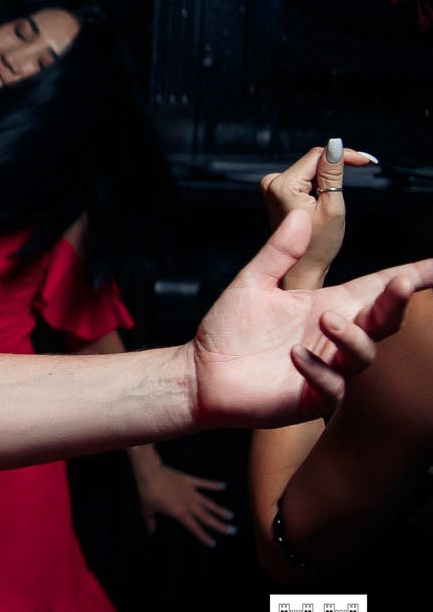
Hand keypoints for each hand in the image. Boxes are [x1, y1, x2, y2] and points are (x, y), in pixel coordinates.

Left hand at [133, 460, 233, 547]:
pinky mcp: (189, 481)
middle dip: (220, 525)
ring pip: (209, 503)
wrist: (150, 474)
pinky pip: (204, 483)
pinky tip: (223, 486)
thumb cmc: (147, 492)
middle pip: (207, 517)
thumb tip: (150, 532)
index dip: (204, 536)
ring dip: (219, 510)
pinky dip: (213, 485)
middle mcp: (189, 504)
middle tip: (232, 531)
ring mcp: (190, 492)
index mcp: (179, 513)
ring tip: (230, 515)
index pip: (194, 528)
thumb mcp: (147, 509)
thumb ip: (150, 521)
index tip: (214, 544)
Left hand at [191, 211, 431, 425]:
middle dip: (398, 303)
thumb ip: (278, 252)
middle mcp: (334, 337)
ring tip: (327, 319)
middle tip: (401, 283)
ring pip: (365, 354)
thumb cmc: (228, 330)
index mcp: (327, 305)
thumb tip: (300, 215)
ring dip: (352, 336)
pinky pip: (332, 387)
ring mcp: (327, 368)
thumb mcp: (252, 283)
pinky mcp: (311, 397)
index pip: (378, 288)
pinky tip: (295, 356)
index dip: (412, 276)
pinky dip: (318, 370)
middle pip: (383, 321)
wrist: (200, 373)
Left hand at [259, 140, 374, 287]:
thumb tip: (335, 145)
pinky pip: (303, 179)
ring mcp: (271, 188)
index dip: (343, 155)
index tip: (367, 161)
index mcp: (283, 185)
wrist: (300, 268)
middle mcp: (272, 183)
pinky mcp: (276, 193)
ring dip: (329, 176)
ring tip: (343, 192)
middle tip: (365, 167)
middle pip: (312, 161)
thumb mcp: (332, 206)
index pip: (317, 155)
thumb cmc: (319, 244)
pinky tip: (329, 196)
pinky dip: (319, 183)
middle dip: (337, 165)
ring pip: (309, 169)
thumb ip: (332, 174)